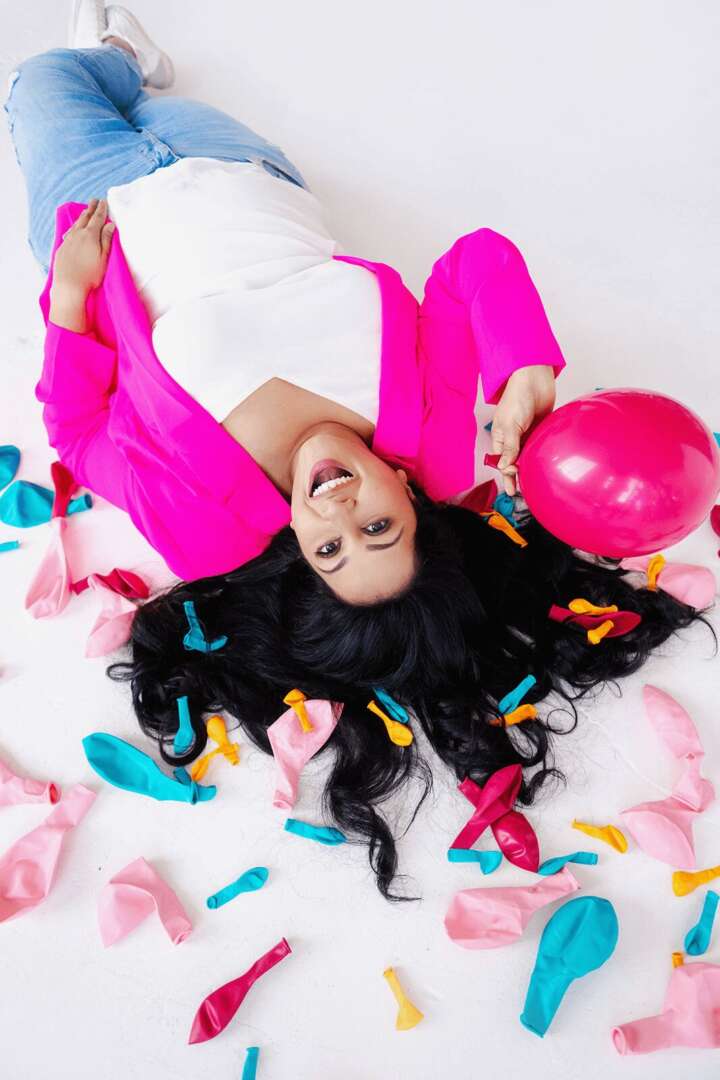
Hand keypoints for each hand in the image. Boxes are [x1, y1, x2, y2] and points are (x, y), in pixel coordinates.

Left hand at [52, 197, 114, 297]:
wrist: (69, 286)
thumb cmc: (90, 275)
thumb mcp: (103, 258)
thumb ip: (106, 240)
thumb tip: (110, 225)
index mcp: (90, 235)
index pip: (97, 218)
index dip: (101, 210)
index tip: (104, 201)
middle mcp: (77, 235)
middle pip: (85, 218)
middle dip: (91, 208)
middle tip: (94, 200)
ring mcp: (68, 241)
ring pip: (76, 224)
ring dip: (82, 216)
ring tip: (85, 211)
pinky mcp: (62, 249)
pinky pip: (69, 232)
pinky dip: (73, 227)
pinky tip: (73, 229)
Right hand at [490, 365, 555, 494]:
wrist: (535, 378)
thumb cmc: (517, 397)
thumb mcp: (510, 424)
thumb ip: (509, 447)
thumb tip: (505, 467)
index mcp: (501, 438)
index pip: (501, 461)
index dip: (506, 474)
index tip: (514, 482)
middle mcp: (513, 438)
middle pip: (515, 462)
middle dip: (518, 477)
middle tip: (525, 494)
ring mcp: (528, 434)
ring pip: (529, 456)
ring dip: (531, 467)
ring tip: (537, 483)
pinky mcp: (542, 429)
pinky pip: (541, 446)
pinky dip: (543, 455)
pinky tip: (548, 464)